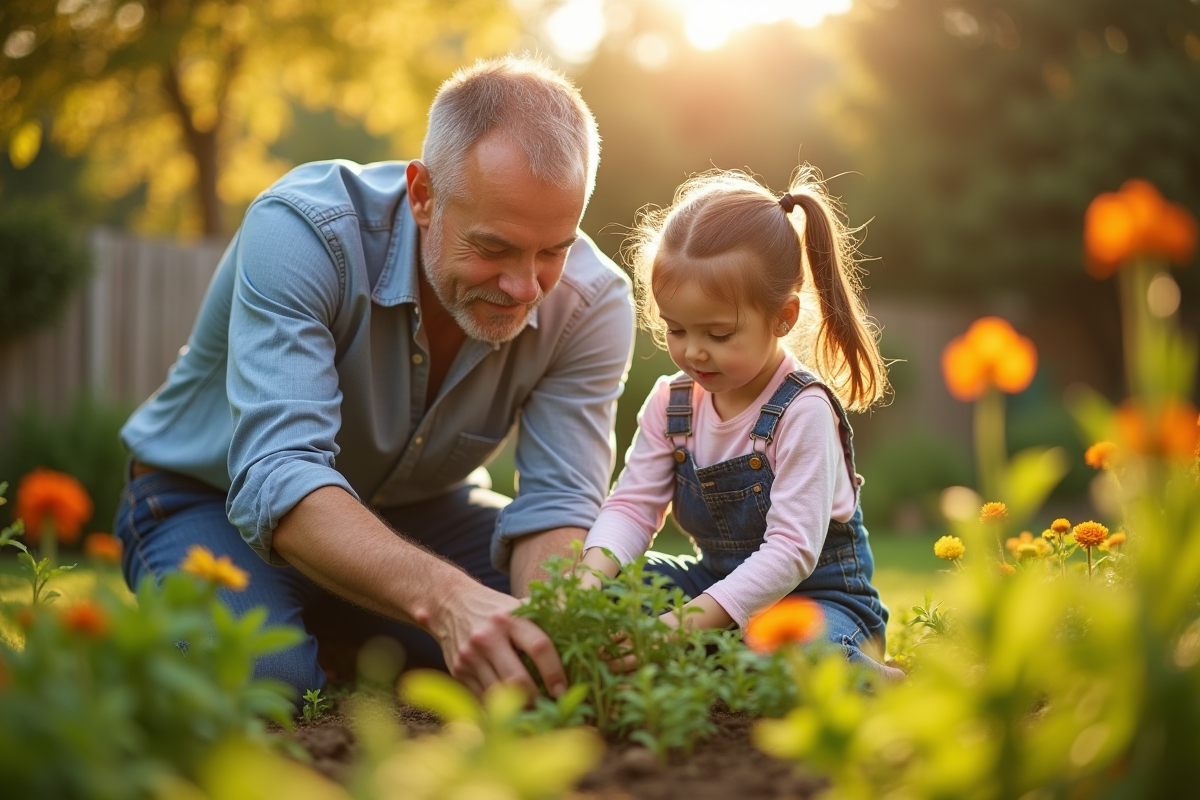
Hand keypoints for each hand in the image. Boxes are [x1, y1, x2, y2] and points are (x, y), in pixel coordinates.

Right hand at [430, 582, 567, 700]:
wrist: (451, 603)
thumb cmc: (495, 609)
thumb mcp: (518, 606)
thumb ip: (544, 620)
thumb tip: (581, 630)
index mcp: (510, 618)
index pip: (539, 647)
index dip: (555, 673)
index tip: (563, 690)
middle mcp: (488, 636)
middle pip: (517, 678)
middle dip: (536, 699)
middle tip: (549, 708)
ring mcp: (470, 655)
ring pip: (499, 693)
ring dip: (517, 708)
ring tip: (533, 713)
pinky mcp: (458, 670)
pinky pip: (482, 697)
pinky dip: (497, 706)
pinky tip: (510, 709)